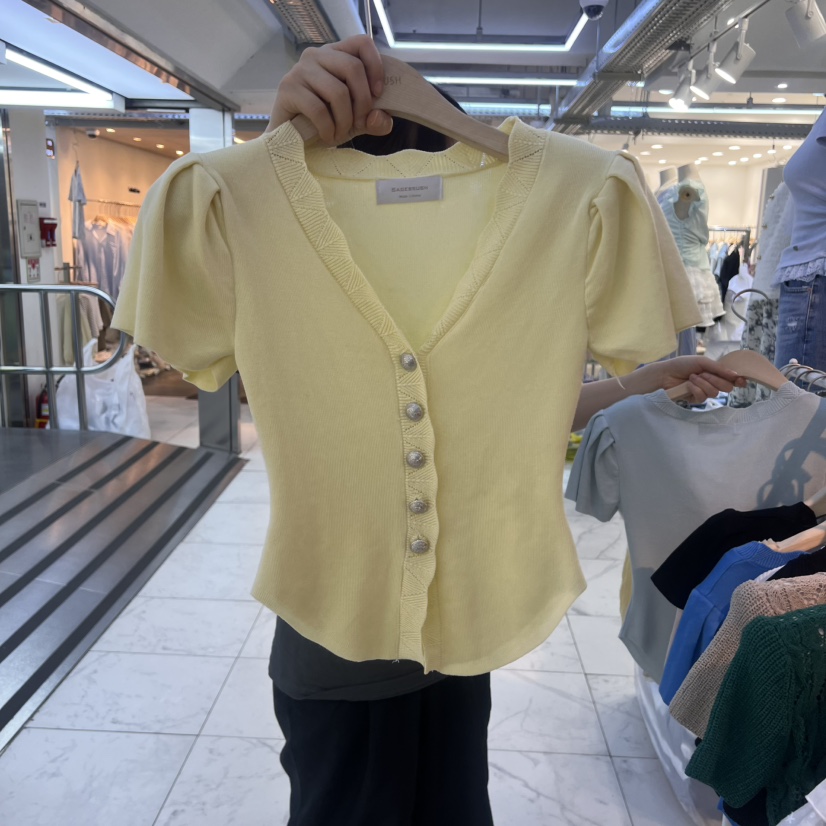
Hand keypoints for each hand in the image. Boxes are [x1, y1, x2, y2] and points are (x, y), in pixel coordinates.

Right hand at [266, 35, 393, 143]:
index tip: (378, 95)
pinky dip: (329, 129)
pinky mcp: (288, 88)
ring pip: (337, 91)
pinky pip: (319, 109)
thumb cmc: (324, 123)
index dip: (376, 67)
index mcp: (335, 55)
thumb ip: (374, 120)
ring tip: (341, 134)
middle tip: (359, 123)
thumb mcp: (355, 121)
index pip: (362, 43)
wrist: (290, 137)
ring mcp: (300, 70)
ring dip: (345, 120)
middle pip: (353, 67)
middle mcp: (317, 55)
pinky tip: (328, 137)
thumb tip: (380, 118)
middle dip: (363, 102)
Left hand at [647, 356, 747, 402]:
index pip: (732, 379)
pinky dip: (695, 389)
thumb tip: (735, 375)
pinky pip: (702, 398)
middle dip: (715, 380)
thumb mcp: (702, 362)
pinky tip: (688, 384)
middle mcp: (712, 383)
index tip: (741, 380)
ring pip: (714, 393)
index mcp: (716, 373)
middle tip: (703, 373)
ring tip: (692, 377)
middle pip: (727, 388)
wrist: (665, 373)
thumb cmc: (683, 364)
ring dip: (703, 383)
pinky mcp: (695, 400)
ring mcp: (704, 392)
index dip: (738, 381)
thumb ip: (719, 368)